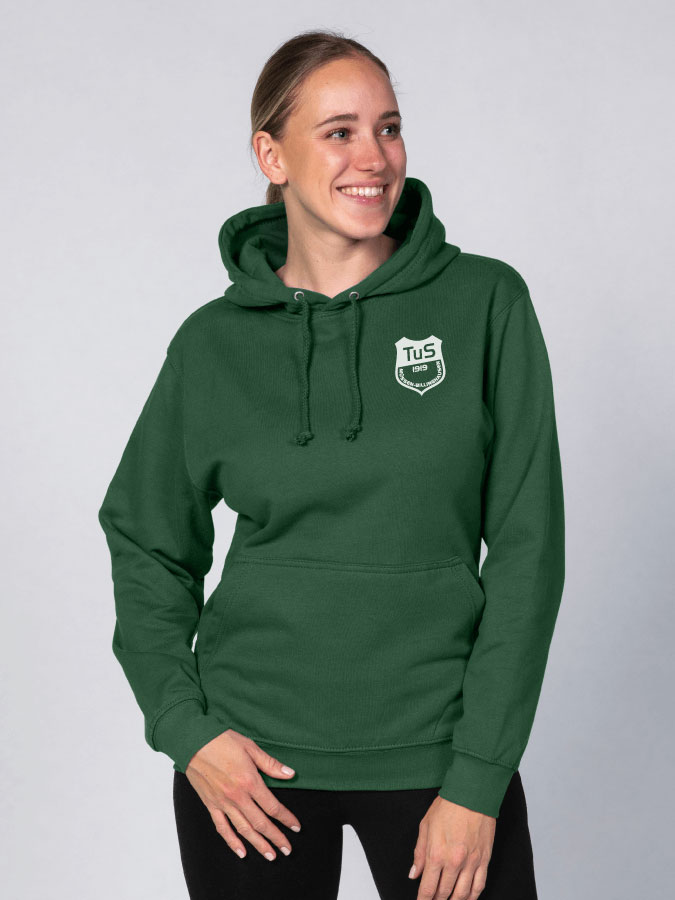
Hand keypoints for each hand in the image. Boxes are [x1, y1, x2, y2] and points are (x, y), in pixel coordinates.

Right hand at [185, 729, 301, 859]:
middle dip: (276, 837)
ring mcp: (223, 803)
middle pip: (261, 823)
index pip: (273, 806)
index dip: (286, 818)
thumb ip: (270, 764)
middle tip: (287, 850)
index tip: (296, 827)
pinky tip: (241, 852)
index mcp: (250, 781)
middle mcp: (237, 796)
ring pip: (243, 829)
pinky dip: (232, 842)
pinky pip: (222, 828)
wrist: (193, 742)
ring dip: (258, 844)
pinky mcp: (210, 805)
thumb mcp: (250, 747)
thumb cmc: (222, 740)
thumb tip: (290, 774)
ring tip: (270, 856)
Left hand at [408, 795, 495, 898]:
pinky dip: (473, 897)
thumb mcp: (425, 826)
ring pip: (462, 895)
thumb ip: (419, 853)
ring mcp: (471, 863)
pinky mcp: (484, 860)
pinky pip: (479, 886)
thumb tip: (414, 873)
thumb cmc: (448, 806)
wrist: (472, 794)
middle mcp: (454, 862)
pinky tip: (467, 899)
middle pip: (444, 893)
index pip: (428, 888)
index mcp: (436, 854)